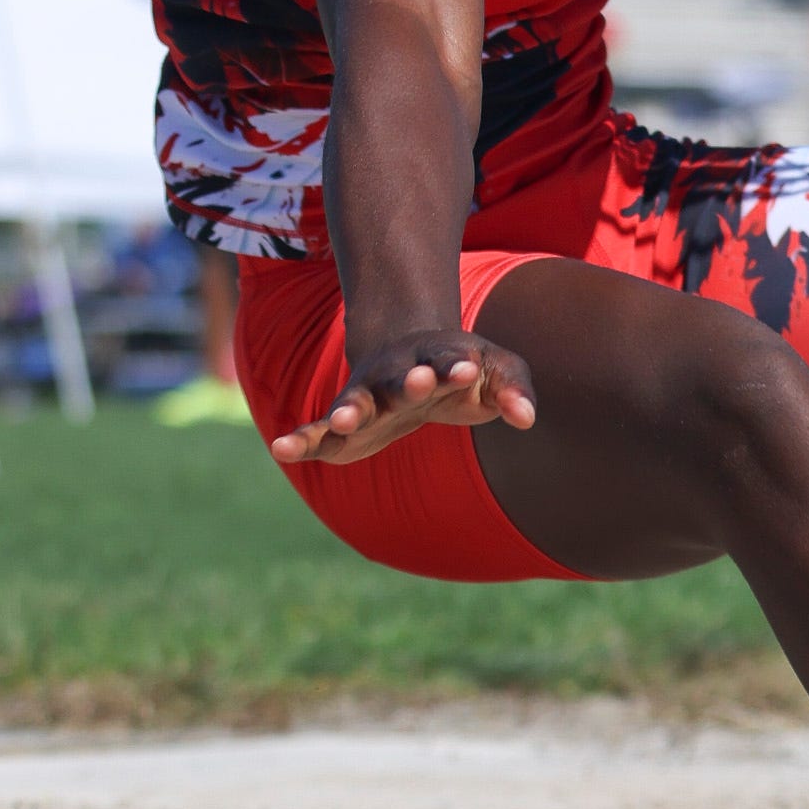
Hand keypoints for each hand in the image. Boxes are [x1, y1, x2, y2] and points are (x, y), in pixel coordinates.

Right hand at [271, 328, 537, 466]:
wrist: (414, 362)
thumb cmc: (462, 369)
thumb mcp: (496, 371)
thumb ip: (513, 391)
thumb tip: (526, 419)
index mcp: (437, 360)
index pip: (448, 361)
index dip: (457, 366)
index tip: (468, 367)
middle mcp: (396, 376)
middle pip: (400, 378)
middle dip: (408, 381)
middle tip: (417, 381)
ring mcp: (367, 399)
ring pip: (354, 403)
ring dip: (349, 410)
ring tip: (341, 421)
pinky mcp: (345, 428)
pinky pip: (319, 432)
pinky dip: (300, 439)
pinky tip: (281, 448)